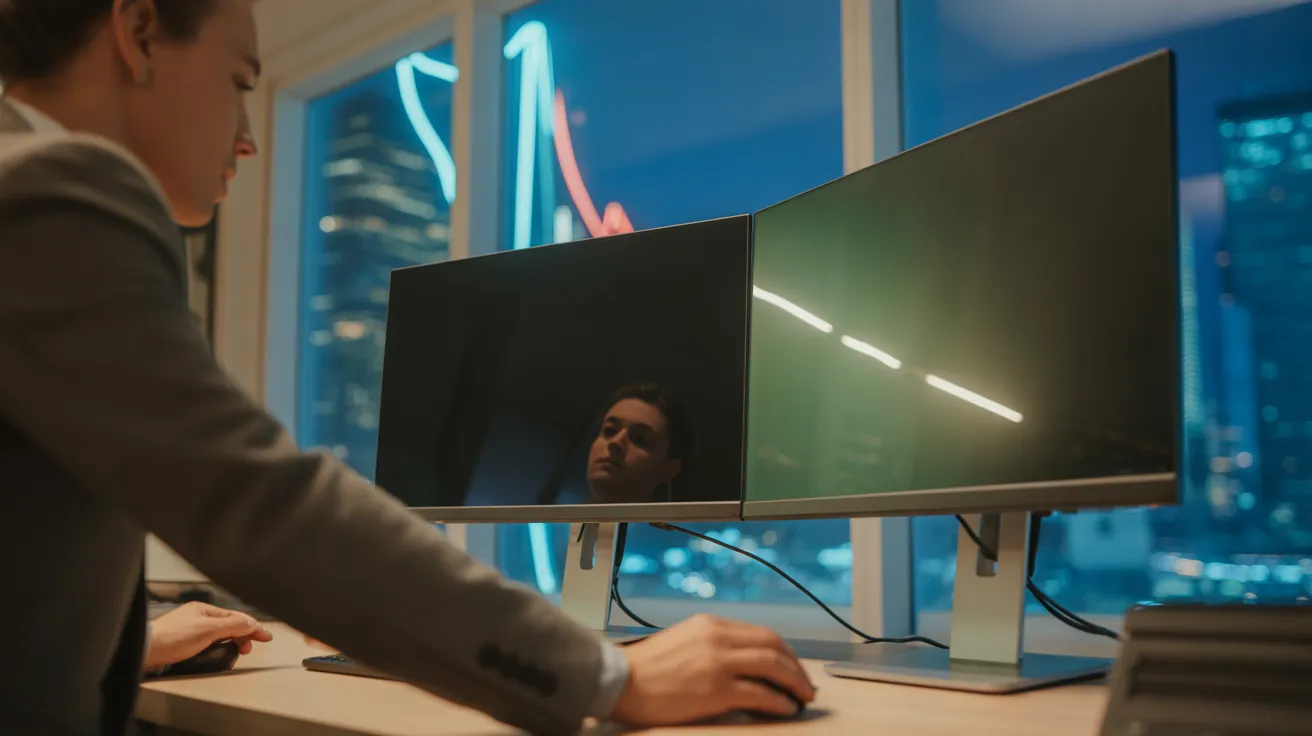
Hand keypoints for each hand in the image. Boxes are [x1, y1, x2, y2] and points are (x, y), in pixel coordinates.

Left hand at [145, 602, 272, 670]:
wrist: (145, 649)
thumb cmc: (173, 637)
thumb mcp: (208, 629)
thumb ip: (232, 625)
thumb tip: (252, 623)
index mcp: (205, 609)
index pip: (235, 617)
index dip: (252, 626)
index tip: (265, 636)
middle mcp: (198, 617)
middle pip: (228, 624)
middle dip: (242, 635)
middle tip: (249, 648)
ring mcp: (190, 629)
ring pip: (219, 633)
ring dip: (231, 641)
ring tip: (237, 651)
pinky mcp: (183, 642)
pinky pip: (209, 641)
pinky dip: (219, 645)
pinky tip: (220, 651)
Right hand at [610, 614, 815, 724]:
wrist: (621, 681)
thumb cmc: (648, 668)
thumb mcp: (685, 640)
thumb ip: (713, 644)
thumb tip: (744, 662)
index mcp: (711, 624)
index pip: (761, 633)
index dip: (784, 651)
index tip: (793, 666)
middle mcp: (718, 638)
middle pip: (773, 645)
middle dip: (796, 666)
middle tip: (806, 684)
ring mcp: (718, 662)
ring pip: (773, 666)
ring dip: (795, 683)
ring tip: (803, 697)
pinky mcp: (716, 689)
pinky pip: (760, 693)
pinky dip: (778, 701)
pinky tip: (785, 708)